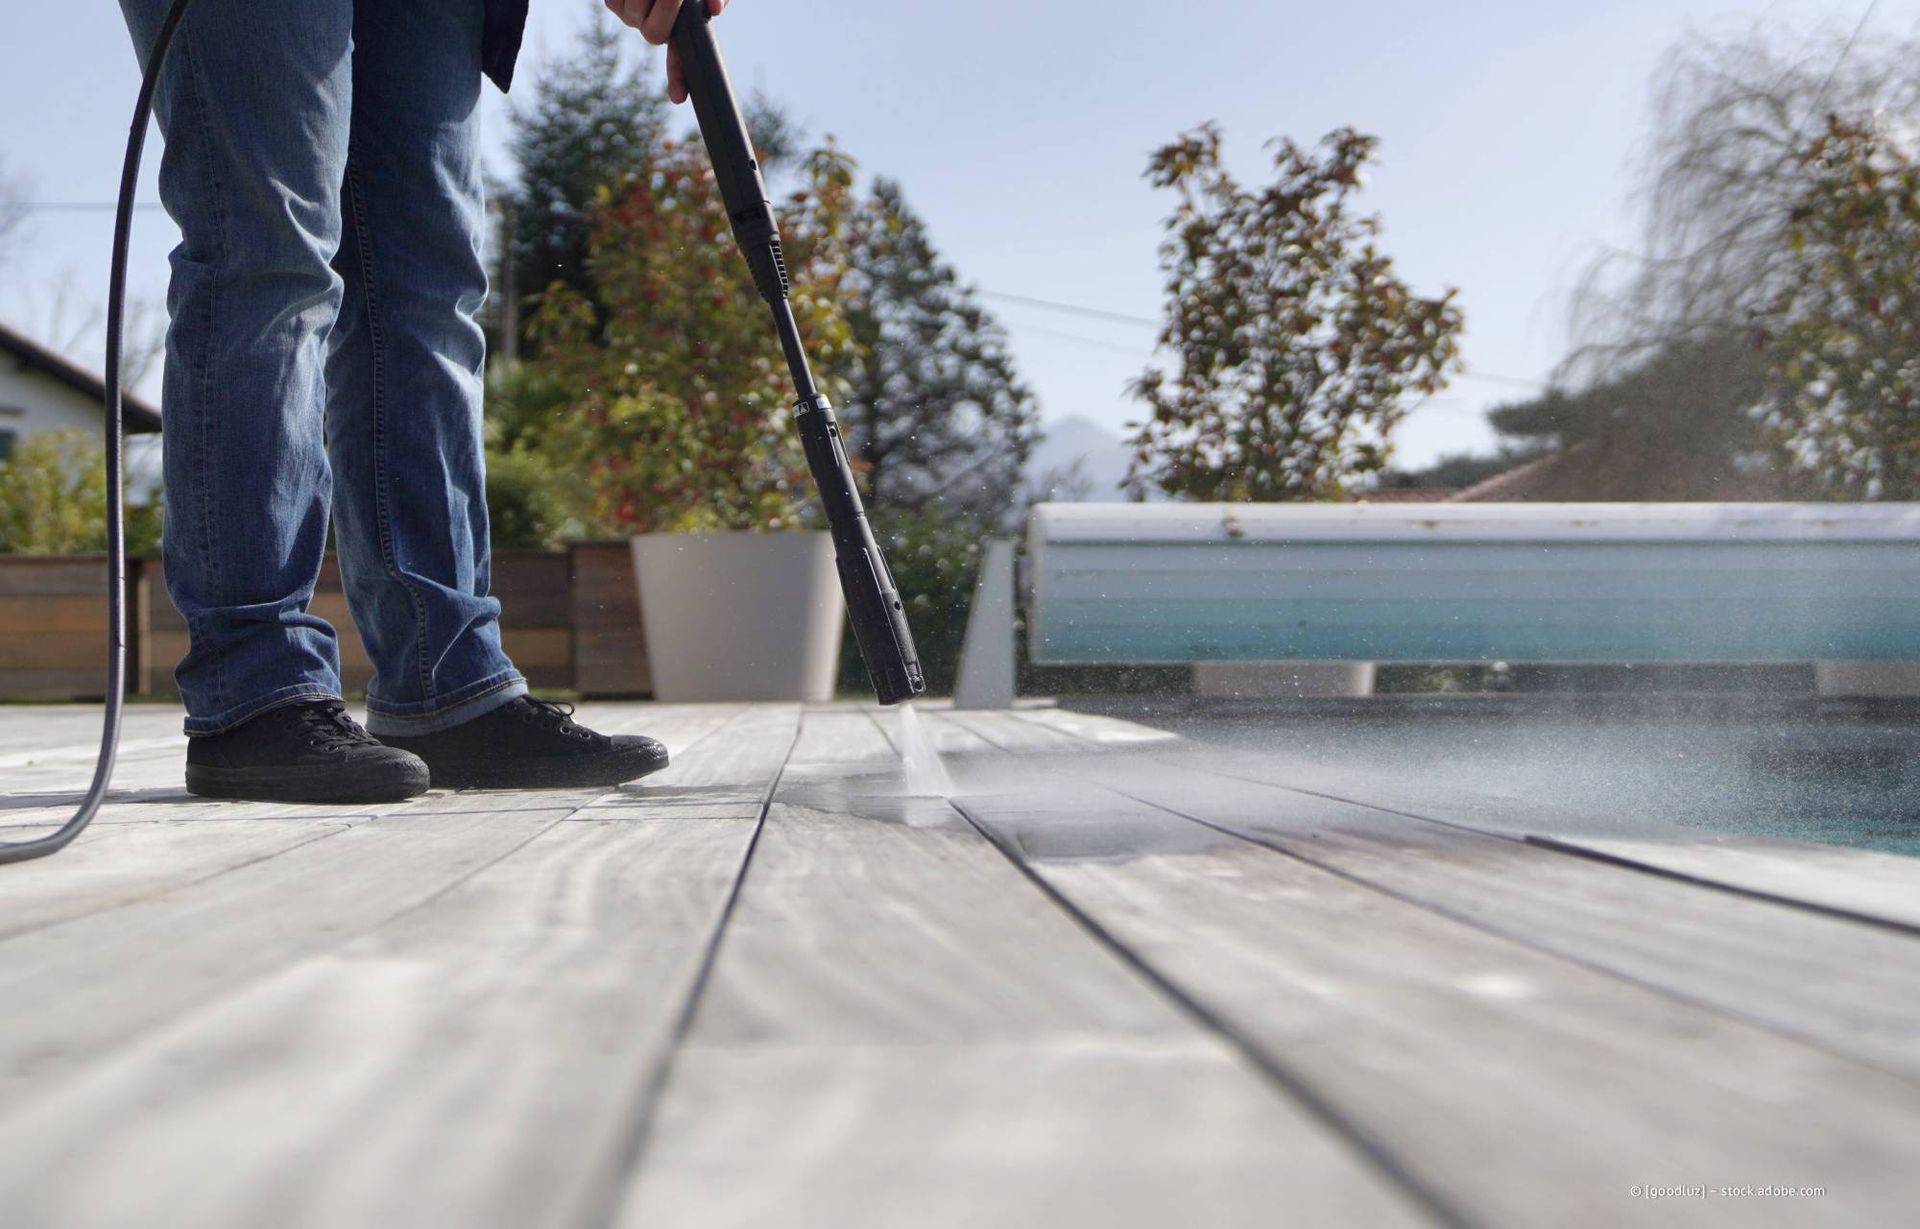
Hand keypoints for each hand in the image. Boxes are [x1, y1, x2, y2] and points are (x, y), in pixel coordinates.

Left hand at [604, 0, 728, 104]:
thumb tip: (715, 9)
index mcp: (678, 34)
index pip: (680, 62)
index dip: (678, 78)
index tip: (679, 97)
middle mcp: (653, 30)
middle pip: (655, 34)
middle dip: (667, 9)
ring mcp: (631, 18)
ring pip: (636, 12)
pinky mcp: (613, 4)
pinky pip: (619, 1)